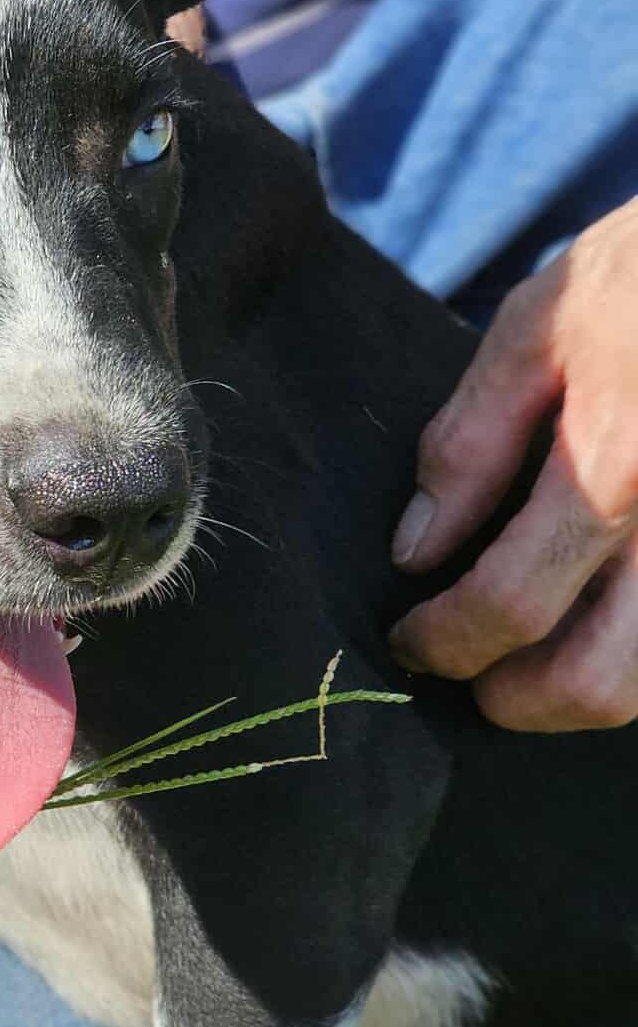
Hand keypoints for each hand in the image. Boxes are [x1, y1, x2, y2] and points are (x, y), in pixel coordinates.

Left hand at [390, 197, 637, 730]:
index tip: (411, 641)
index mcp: (619, 464)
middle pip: (600, 682)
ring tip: (531, 654)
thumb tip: (415, 550)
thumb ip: (471, 441)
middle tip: (471, 675)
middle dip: (517, 701)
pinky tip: (596, 613)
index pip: (513, 604)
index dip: (444, 641)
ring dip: (582, 693)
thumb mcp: (540, 326)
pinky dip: (633, 649)